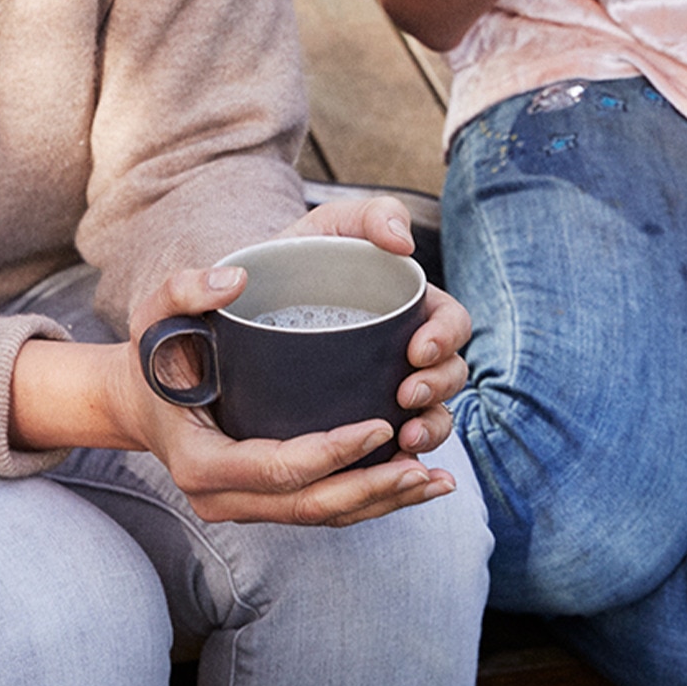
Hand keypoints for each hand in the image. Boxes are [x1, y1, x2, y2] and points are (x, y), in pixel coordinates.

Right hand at [111, 258, 458, 526]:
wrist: (137, 397)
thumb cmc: (154, 351)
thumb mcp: (157, 310)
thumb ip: (187, 287)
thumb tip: (238, 280)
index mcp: (199, 459)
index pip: (279, 467)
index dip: (334, 453)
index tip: (381, 423)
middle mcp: (222, 496)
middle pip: (311, 505)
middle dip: (373, 490)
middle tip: (427, 466)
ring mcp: (243, 506)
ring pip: (323, 516)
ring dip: (383, 502)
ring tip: (437, 481)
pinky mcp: (263, 502)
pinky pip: (321, 510)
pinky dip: (368, 500)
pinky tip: (412, 480)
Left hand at [280, 194, 469, 457]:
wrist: (235, 306)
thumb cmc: (290, 260)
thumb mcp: (327, 225)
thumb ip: (368, 215)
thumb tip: (402, 241)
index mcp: (407, 306)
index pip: (450, 323)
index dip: (446, 338)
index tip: (417, 350)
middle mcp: (403, 352)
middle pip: (450, 375)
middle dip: (439, 389)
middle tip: (406, 397)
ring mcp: (383, 390)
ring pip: (431, 418)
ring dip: (431, 430)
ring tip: (405, 440)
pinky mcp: (358, 424)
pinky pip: (392, 454)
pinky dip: (402, 464)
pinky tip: (393, 470)